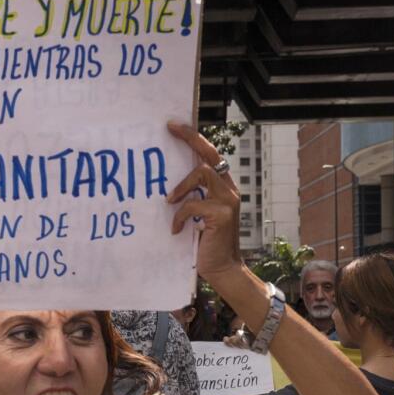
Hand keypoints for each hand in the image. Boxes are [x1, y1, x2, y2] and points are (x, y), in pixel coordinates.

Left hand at [165, 122, 240, 279]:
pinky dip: (179, 216)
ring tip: (169, 201)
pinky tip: (175, 229)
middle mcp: (229, 189)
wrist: (222, 268)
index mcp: (222, 186)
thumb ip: (191, 197)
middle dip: (190, 138)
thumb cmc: (205, 243)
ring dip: (181, 186)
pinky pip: (193, 205)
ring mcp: (228, 201)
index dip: (193, 138)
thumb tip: (165, 185)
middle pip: (210, 154)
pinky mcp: (222, 215)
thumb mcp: (198, 215)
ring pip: (202, 174)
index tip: (173, 126)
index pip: (210, 154)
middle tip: (170, 129)